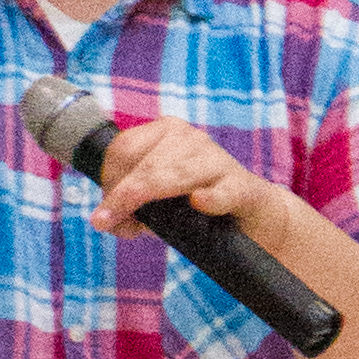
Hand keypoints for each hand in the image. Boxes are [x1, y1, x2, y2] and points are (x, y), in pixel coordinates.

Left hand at [90, 117, 298, 249]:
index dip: (108, 179)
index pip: (123, 147)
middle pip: (145, 164)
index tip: (107, 208)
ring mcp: (218, 161)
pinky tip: (199, 201)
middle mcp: (191, 138)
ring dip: (149, 200)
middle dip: (123, 196)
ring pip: (175, 176)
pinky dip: (210, 198)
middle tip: (111, 222)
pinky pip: (222, 191)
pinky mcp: (242, 187)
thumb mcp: (158, 202)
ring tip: (137, 226)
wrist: (252, 216)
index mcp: (166, 131)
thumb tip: (106, 222)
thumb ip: (129, 210)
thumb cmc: (195, 203)